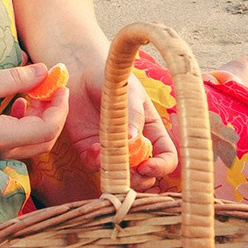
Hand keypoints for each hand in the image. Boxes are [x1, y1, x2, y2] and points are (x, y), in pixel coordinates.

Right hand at [0, 65, 67, 160]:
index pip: (46, 129)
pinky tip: (18, 101)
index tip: (60, 85)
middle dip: (54, 113)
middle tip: (52, 87)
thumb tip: (46, 70)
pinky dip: (26, 122)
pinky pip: (18, 140)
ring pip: (33, 142)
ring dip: (40, 117)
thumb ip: (15, 79)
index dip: (60, 108)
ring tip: (34, 90)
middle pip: (44, 140)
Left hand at [59, 58, 177, 191]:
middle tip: (129, 171)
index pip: (166, 156)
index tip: (146, 166)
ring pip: (120, 174)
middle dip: (139, 179)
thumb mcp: (129, 93)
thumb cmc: (112, 77)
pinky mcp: (89, 148)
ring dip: (115, 172)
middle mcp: (134, 142)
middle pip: (146, 173)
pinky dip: (95, 163)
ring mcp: (112, 147)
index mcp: (151, 129)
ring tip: (105, 155)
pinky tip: (92, 149)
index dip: (161, 167)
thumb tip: (133, 141)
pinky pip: (95, 165)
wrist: (81, 68)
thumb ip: (133, 116)